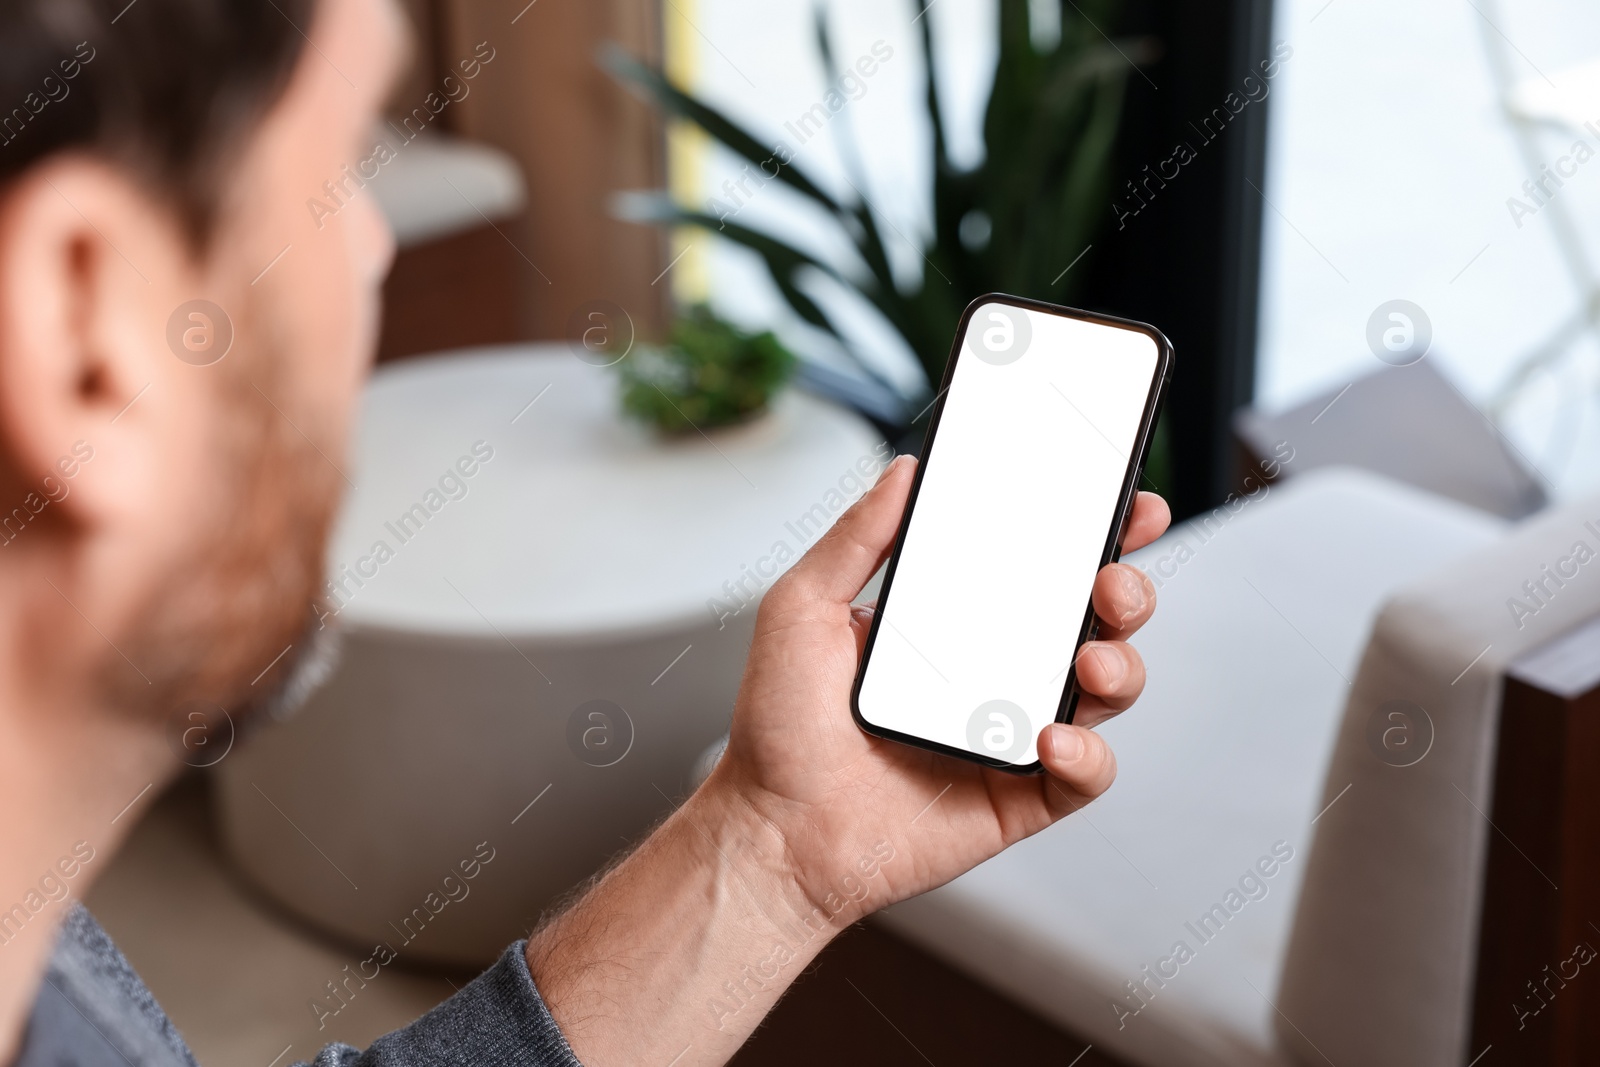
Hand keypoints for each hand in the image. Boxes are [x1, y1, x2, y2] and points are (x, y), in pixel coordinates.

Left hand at [708, 454, 1169, 924]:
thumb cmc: (779, 729)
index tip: (1124, 503)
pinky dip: (1087, 755)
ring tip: (1090, 660)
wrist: (773, 832)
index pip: (1039, 567)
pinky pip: (1084, 774)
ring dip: (1121, 665)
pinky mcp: (1021, 796)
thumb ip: (856, 539)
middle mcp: (994, 672)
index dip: (1093, 534)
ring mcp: (1011, 733)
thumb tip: (904, 473)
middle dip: (1126, 590)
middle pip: (1093, 621)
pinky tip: (1051, 739)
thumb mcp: (802, 610)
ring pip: (1106, 690)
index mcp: (954, 622)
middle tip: (1110, 581)